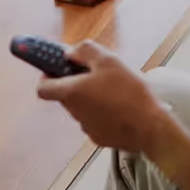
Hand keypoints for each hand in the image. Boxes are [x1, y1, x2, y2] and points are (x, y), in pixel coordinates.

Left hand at [36, 40, 169, 153]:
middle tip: (98, 74)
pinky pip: (96, 121)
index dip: (47, 77)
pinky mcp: (100, 137)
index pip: (42, 88)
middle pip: (66, 96)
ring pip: (83, 108)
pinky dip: (104, 113)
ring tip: (116, 91)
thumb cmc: (127, 92)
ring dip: (92, 98)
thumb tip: (69, 53)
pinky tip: (122, 107)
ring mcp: (86, 127)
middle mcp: (74, 111)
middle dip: (78, 84)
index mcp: (71, 92)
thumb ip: (85, 51)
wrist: (147, 126)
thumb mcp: (109, 60)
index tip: (59, 68)